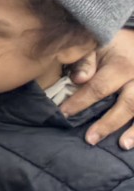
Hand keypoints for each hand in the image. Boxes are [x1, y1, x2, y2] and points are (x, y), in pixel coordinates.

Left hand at [62, 27, 133, 147]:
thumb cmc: (111, 46)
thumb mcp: (95, 45)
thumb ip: (84, 61)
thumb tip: (79, 79)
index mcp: (122, 65)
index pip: (99, 87)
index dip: (80, 102)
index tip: (63, 115)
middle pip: (128, 103)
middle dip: (109, 122)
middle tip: (90, 139)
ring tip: (122, 145)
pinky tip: (133, 143)